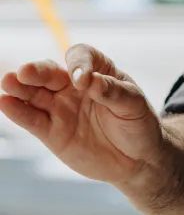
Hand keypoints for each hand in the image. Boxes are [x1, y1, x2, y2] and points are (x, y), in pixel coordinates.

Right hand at [0, 44, 163, 186]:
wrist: (137, 158)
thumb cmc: (138, 123)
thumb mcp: (133, 104)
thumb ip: (111, 91)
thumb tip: (89, 80)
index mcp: (98, 71)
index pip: (82, 56)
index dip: (79, 64)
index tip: (83, 79)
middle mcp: (74, 86)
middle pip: (50, 72)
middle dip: (37, 71)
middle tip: (25, 72)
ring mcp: (60, 108)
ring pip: (35, 94)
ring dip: (20, 87)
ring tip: (8, 81)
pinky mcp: (51, 132)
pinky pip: (32, 119)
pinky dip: (17, 111)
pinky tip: (5, 103)